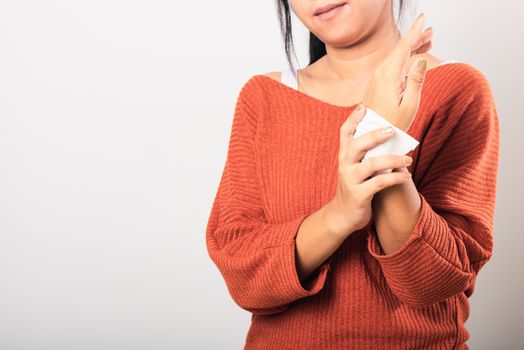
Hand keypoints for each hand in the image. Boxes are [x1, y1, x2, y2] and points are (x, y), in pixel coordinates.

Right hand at [325, 105, 412, 237]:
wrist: (343, 216)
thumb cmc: (354, 188)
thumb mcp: (355, 168)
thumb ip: (366, 154)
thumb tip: (389, 135)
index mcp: (344, 156)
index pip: (344, 133)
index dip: (353, 119)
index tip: (363, 106)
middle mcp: (345, 166)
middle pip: (357, 145)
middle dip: (374, 136)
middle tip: (392, 130)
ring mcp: (351, 180)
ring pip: (371, 164)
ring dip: (393, 159)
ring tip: (408, 159)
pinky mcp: (359, 195)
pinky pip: (380, 183)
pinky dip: (395, 177)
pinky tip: (406, 176)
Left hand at [362, 12, 432, 131]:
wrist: (372, 135)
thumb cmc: (393, 123)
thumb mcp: (410, 104)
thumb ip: (416, 80)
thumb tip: (420, 59)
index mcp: (389, 76)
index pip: (403, 47)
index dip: (414, 32)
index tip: (422, 18)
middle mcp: (379, 73)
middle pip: (399, 49)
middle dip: (415, 38)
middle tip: (430, 32)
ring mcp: (376, 78)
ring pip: (395, 56)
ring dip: (411, 48)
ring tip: (427, 42)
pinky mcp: (376, 84)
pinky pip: (391, 65)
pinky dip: (403, 58)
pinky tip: (413, 58)